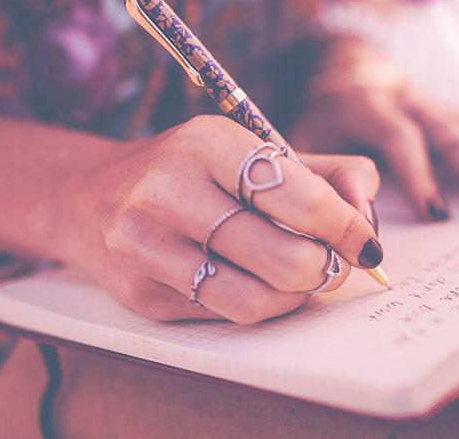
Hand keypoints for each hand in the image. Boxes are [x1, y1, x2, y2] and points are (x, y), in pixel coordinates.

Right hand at [56, 115, 381, 323]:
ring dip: (295, 296)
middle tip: (333, 264)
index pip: (297, 197)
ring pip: (256, 298)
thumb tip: (367, 218)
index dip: (346, 227)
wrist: (91, 197)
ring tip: (299, 278)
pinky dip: (257, 304)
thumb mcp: (251, 152)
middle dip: (325, 268)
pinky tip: (254, 282)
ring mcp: (148, 246)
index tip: (367, 244)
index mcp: (206, 143)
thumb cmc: (193, 173)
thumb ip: (324, 174)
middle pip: (284, 257)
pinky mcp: (141, 294)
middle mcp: (168, 191)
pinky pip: (224, 315)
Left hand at [291, 44, 458, 220]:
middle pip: (445, 129)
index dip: (419, 175)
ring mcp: (428, 100)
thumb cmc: (320, 118)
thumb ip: (323, 177)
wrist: (338, 69)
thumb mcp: (304, 141)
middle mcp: (404, 99)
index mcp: (368, 107)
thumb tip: (348, 223)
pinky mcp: (442, 105)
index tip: (438, 214)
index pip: (399, 138)